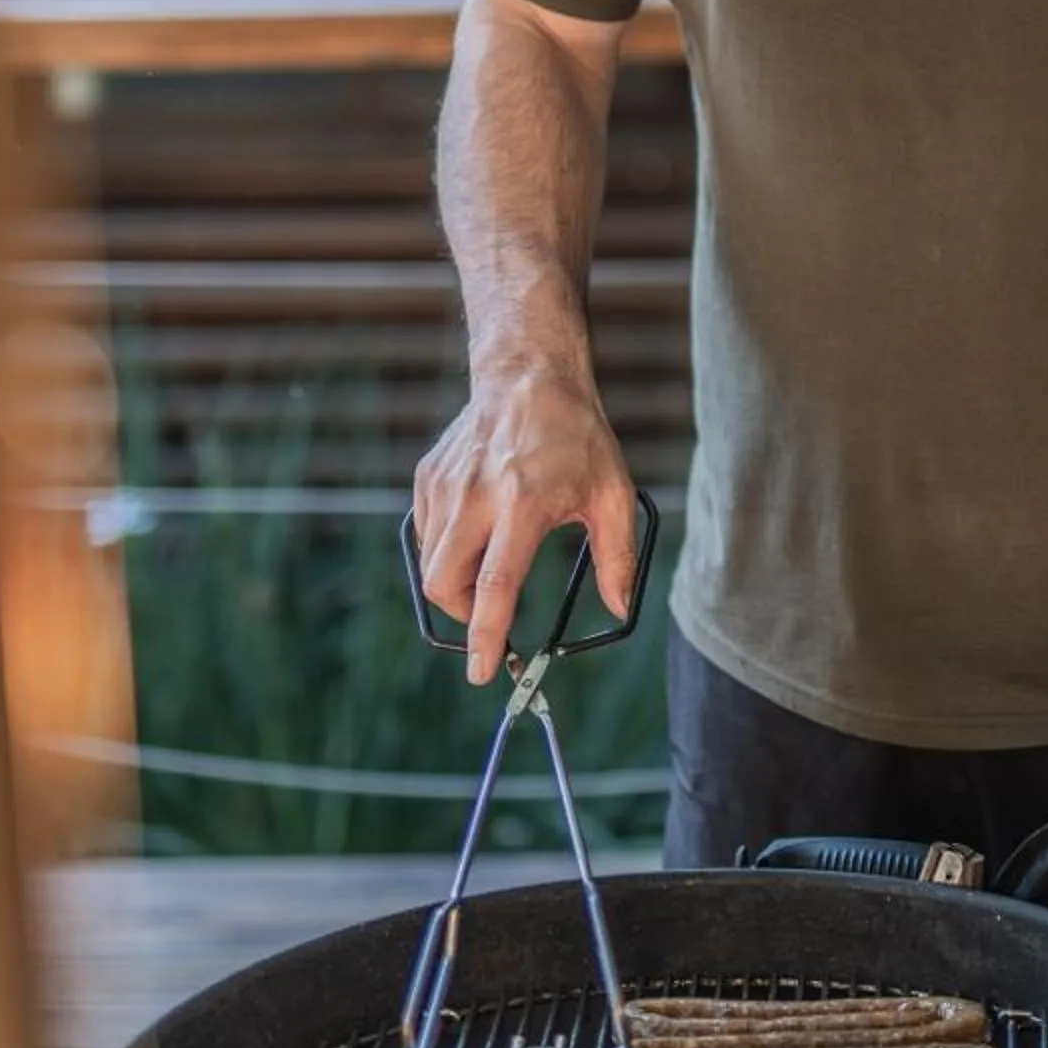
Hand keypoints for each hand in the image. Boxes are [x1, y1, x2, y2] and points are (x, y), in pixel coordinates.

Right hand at [412, 362, 640, 684]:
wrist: (529, 375)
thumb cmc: (576, 436)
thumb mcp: (613, 493)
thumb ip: (617, 556)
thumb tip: (620, 609)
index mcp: (524, 504)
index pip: (494, 587)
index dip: (485, 637)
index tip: (482, 672)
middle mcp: (476, 496)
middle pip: (445, 586)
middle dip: (464, 619)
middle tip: (491, 619)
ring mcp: (446, 486)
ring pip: (429, 565)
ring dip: (454, 587)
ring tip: (491, 568)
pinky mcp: (428, 478)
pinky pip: (426, 536)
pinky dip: (446, 551)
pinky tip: (477, 533)